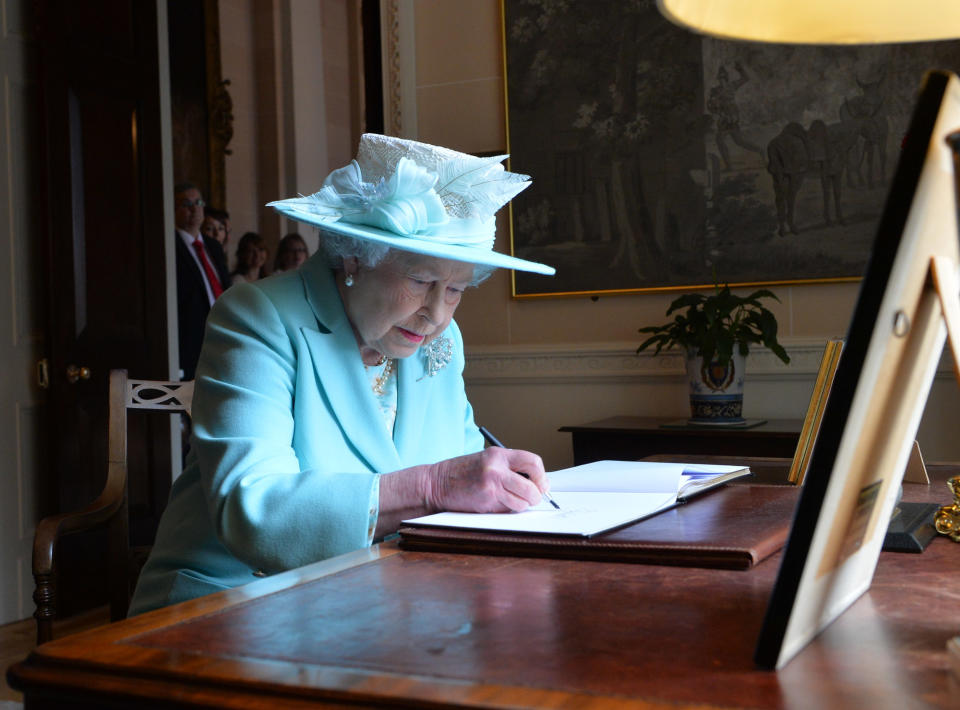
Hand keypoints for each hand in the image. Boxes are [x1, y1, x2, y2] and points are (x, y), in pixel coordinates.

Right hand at [427, 447, 547, 512]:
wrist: (436, 484)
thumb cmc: (462, 474)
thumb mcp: (488, 462)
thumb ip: (510, 469)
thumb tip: (538, 484)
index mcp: (499, 454)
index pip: (533, 462)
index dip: (541, 476)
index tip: (541, 484)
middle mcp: (496, 468)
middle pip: (533, 485)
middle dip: (537, 495)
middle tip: (533, 498)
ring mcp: (491, 485)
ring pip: (523, 501)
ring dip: (521, 505)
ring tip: (510, 501)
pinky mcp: (486, 501)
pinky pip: (509, 509)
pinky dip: (507, 509)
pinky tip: (495, 503)